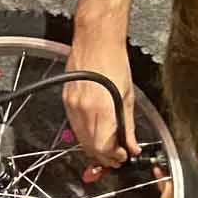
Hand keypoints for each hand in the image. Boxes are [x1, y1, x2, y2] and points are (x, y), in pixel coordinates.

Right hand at [63, 34, 135, 171]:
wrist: (96, 40)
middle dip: (104, 157)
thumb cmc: (113, 61)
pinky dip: (85, 133)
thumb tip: (131, 145)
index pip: (103, 147)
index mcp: (101, 109)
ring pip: (80, 138)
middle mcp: (83, 109)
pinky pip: (74, 125)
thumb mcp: (128, 96)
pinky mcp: (66, 99)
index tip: (122, 157)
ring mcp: (71, 105)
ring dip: (94, 147)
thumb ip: (128, 125)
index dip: (114, 157)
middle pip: (90, 146)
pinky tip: (95, 131)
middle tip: (116, 157)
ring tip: (107, 146)